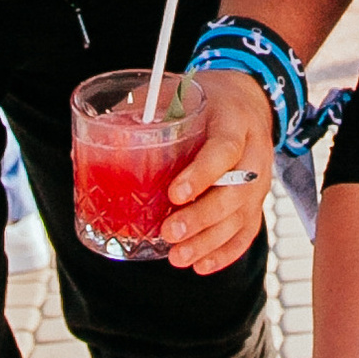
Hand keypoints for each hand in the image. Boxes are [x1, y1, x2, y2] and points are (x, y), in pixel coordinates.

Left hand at [164, 61, 273, 271]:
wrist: (247, 101)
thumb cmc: (207, 99)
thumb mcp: (178, 92)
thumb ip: (144, 111)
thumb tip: (98, 136)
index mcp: (234, 121)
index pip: (224, 150)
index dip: (201, 175)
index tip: (174, 194)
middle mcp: (254, 153)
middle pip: (235, 192)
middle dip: (202, 217)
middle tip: (170, 232)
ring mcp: (259, 181)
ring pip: (241, 217)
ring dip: (209, 242)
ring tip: (178, 257)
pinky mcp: (257, 201)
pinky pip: (247, 231)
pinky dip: (225, 252)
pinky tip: (202, 264)